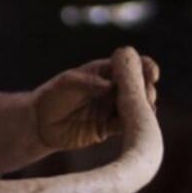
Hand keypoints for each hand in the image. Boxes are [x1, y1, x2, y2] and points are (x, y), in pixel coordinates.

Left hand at [31, 55, 158, 150]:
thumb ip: (89, 82)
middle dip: (148, 88)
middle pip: (139, 85)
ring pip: (137, 106)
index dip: (145, 66)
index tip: (152, 73)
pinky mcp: (109, 128)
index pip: (130, 65)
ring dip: (145, 107)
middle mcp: (112, 89)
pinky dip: (136, 124)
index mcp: (104, 72)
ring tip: (145, 108)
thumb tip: (111, 86)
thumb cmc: (51, 96)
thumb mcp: (67, 83)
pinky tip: (139, 123)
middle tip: (147, 95)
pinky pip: (127, 125)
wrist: (39, 123)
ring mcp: (112, 108)